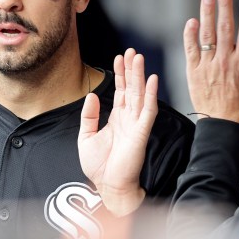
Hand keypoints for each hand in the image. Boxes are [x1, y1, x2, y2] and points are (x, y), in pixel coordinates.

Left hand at [78, 49, 158, 216]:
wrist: (107, 186)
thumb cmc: (99, 166)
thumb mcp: (86, 136)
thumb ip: (89, 115)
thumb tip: (92, 95)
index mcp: (116, 118)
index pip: (120, 91)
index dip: (120, 74)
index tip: (118, 58)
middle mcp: (128, 118)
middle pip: (131, 88)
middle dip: (131, 69)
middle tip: (131, 52)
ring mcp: (136, 124)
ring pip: (140, 94)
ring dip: (140, 76)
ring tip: (138, 58)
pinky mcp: (141, 132)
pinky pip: (148, 111)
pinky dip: (151, 95)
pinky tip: (151, 81)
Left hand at [184, 0, 238, 126]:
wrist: (221, 123)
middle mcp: (225, 61)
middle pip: (225, 28)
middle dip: (224, 6)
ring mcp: (207, 65)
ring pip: (206, 35)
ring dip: (206, 15)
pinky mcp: (193, 71)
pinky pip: (191, 49)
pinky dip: (190, 35)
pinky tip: (191, 22)